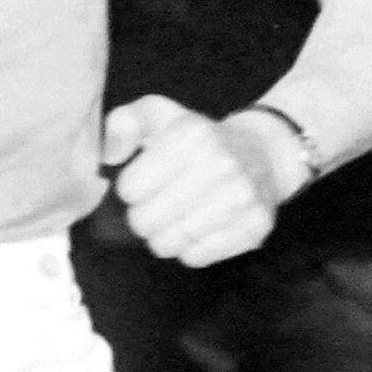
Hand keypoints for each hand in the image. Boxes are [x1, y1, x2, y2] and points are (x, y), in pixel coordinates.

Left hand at [103, 96, 282, 268]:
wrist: (262, 153)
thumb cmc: (198, 138)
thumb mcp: (158, 114)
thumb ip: (123, 123)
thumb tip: (109, 157)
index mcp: (192, 135)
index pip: (130, 188)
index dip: (130, 188)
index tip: (143, 182)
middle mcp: (222, 165)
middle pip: (145, 221)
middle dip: (142, 216)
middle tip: (155, 205)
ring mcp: (243, 198)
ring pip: (168, 244)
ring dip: (162, 235)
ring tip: (174, 217)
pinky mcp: (255, 227)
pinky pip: (196, 257)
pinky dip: (189, 248)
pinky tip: (197, 227)